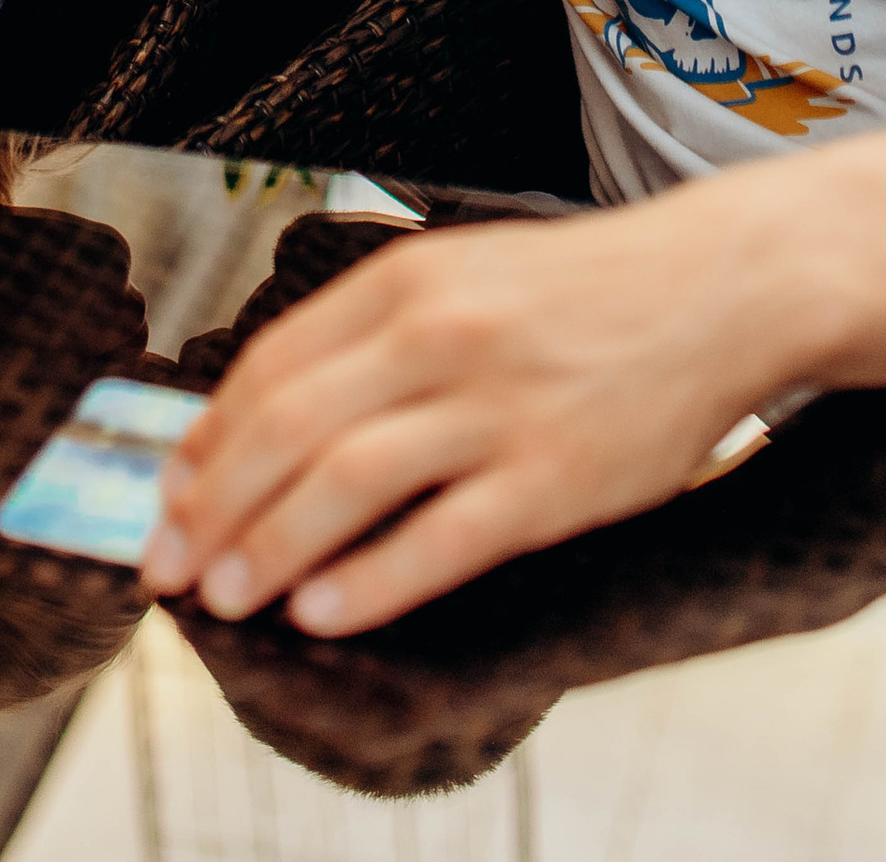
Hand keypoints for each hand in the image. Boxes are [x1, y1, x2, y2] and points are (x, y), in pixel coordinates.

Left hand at [139, 192, 784, 633]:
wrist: (716, 287)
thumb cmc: (581, 292)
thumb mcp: (463, 271)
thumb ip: (373, 330)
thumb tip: (268, 413)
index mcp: (408, 279)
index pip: (273, 364)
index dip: (208, 438)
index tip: (169, 494)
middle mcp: (440, 336)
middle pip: (291, 427)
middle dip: (215, 505)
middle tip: (171, 565)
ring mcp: (497, 409)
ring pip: (348, 483)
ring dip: (270, 548)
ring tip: (227, 598)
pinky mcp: (552, 480)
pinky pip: (440, 541)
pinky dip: (369, 582)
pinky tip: (322, 613)